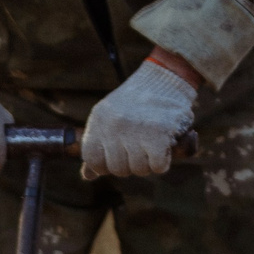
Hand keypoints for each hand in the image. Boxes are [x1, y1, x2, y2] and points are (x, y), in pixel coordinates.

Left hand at [80, 57, 197, 178]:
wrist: (166, 77)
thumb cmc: (137, 102)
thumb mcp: (110, 117)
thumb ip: (98, 146)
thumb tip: (88, 176)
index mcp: (98, 120)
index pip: (92, 159)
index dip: (105, 165)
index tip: (118, 157)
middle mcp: (114, 125)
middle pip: (117, 169)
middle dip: (131, 164)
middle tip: (140, 147)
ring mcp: (135, 130)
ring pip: (139, 170)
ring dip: (149, 163)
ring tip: (152, 143)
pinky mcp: (158, 135)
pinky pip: (158, 166)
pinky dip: (163, 161)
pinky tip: (164, 146)